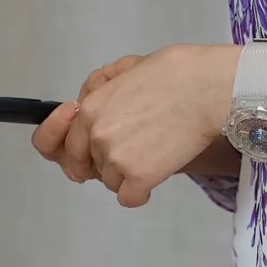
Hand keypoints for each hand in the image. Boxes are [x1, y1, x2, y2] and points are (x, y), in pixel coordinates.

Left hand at [30, 45, 231, 208]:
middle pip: (85, 165)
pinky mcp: (139, 177)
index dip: (73, 149)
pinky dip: (140, 192)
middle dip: (100, 162)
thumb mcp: (126, 68)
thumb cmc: (175, 72)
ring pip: (109, 181)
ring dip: (125, 173)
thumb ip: (101, 90)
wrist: (206, 89)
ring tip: (153, 151)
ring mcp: (115, 158)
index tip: (86, 151)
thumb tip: (86, 108)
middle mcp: (95, 135)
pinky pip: (129, 198)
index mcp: (89, 108)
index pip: (60, 143)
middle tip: (129, 152)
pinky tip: (155, 176)